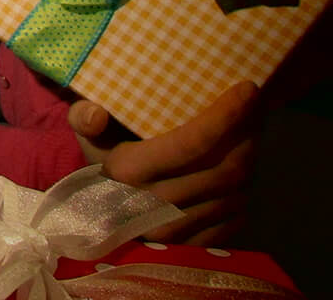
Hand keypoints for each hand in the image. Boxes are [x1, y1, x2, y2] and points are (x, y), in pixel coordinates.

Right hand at [69, 81, 257, 244]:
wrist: (102, 218)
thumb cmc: (104, 164)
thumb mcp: (89, 138)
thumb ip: (83, 117)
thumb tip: (94, 114)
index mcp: (128, 173)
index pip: (191, 143)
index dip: (225, 116)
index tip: (247, 89)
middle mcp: (153, 206)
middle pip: (223, 167)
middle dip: (247, 134)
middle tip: (255, 108)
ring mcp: (177, 232)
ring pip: (235, 191)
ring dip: (250, 159)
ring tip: (250, 133)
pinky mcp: (194, 249)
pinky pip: (236, 216)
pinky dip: (245, 188)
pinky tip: (239, 167)